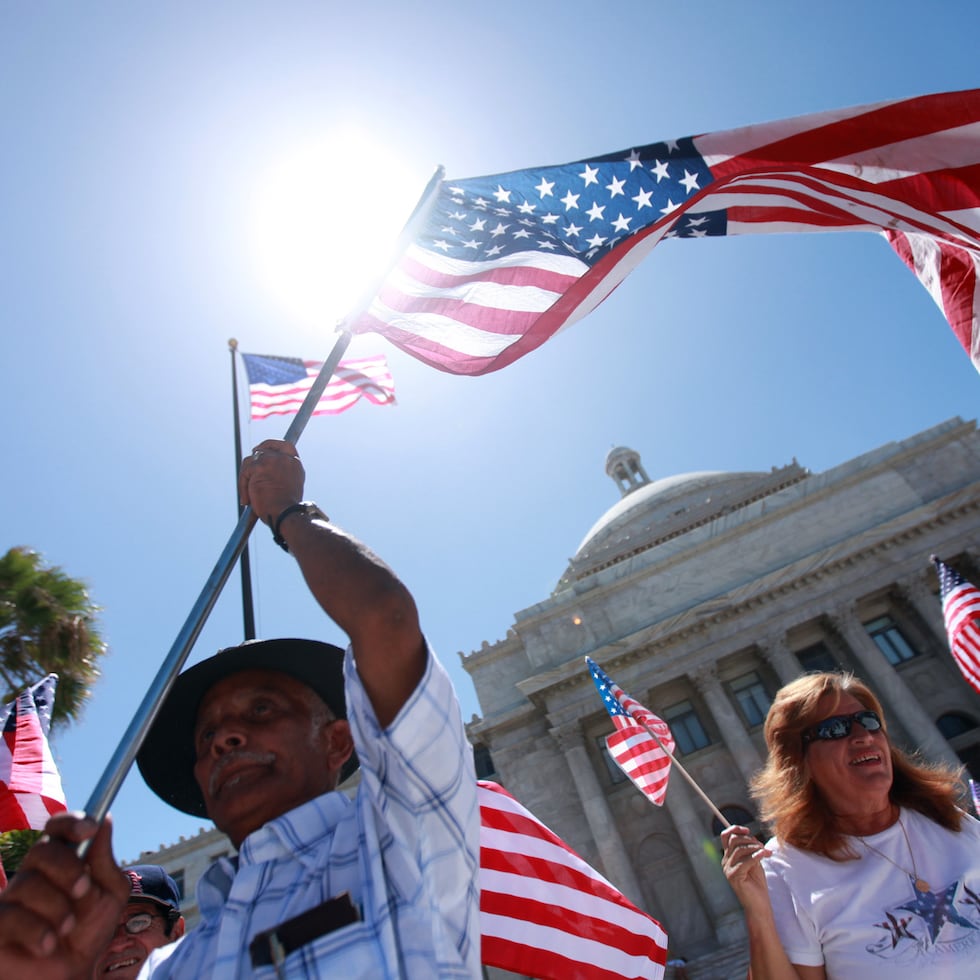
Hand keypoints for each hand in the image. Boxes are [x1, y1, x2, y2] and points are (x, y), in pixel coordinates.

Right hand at [0, 813, 128, 978]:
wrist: (73, 974)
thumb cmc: (89, 930)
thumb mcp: (110, 894)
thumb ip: (105, 860)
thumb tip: (104, 819)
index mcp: (61, 861)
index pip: (57, 828)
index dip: (71, 822)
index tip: (90, 827)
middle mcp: (33, 875)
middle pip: (42, 850)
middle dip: (68, 868)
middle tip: (83, 888)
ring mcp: (11, 901)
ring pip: (27, 884)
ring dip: (57, 906)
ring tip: (67, 927)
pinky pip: (10, 917)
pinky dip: (37, 930)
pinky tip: (49, 944)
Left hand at [240, 439, 305, 524]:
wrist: (286, 514)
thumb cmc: (286, 508)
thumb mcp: (289, 487)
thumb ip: (281, 475)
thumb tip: (264, 473)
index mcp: (295, 464)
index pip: (285, 445)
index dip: (272, 445)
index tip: (263, 449)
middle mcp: (285, 459)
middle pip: (264, 449)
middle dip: (254, 457)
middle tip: (248, 467)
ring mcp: (272, 460)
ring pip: (250, 461)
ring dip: (247, 478)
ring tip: (250, 496)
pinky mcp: (260, 466)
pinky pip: (245, 472)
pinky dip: (243, 486)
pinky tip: (247, 500)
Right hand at [721, 823, 772, 911]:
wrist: (759, 906)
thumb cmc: (757, 884)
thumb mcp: (753, 862)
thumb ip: (749, 849)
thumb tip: (750, 834)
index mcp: (728, 857)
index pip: (725, 836)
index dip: (735, 829)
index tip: (748, 830)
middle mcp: (725, 862)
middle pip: (734, 840)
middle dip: (750, 839)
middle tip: (763, 847)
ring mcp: (728, 870)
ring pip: (740, 849)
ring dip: (756, 848)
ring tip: (766, 853)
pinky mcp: (734, 877)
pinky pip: (745, 861)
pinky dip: (756, 856)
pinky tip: (765, 855)